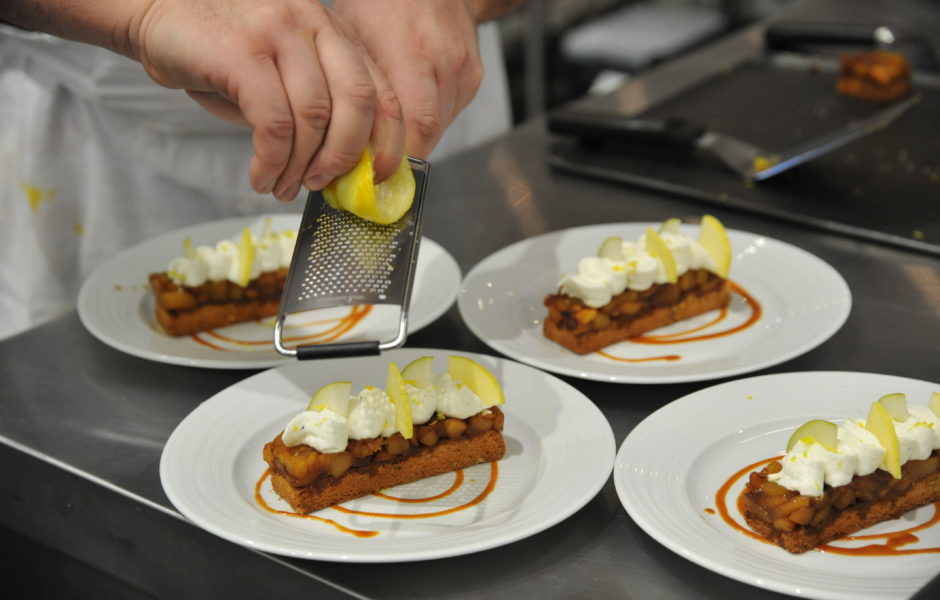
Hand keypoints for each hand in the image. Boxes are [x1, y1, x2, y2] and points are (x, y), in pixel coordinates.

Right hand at [129, 0, 404, 199]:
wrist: (154, 10)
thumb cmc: (220, 51)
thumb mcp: (281, 72)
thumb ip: (317, 107)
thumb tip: (343, 166)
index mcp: (333, 32)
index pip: (382, 90)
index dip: (389, 141)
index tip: (378, 177)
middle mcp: (314, 24)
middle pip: (358, 103)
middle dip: (346, 157)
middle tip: (323, 184)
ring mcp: (279, 33)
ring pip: (314, 119)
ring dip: (300, 167)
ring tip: (283, 186)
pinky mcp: (243, 53)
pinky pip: (274, 125)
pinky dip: (272, 162)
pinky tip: (261, 176)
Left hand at [332, 0, 483, 161]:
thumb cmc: (381, 2)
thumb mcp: (350, 35)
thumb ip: (349, 87)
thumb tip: (339, 142)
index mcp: (410, 49)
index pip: (413, 124)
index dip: (393, 157)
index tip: (371, 173)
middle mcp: (443, 62)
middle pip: (429, 133)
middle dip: (401, 156)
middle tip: (376, 166)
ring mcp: (463, 70)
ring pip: (439, 127)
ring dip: (413, 138)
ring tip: (388, 129)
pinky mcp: (474, 76)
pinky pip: (449, 112)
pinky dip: (427, 118)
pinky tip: (410, 102)